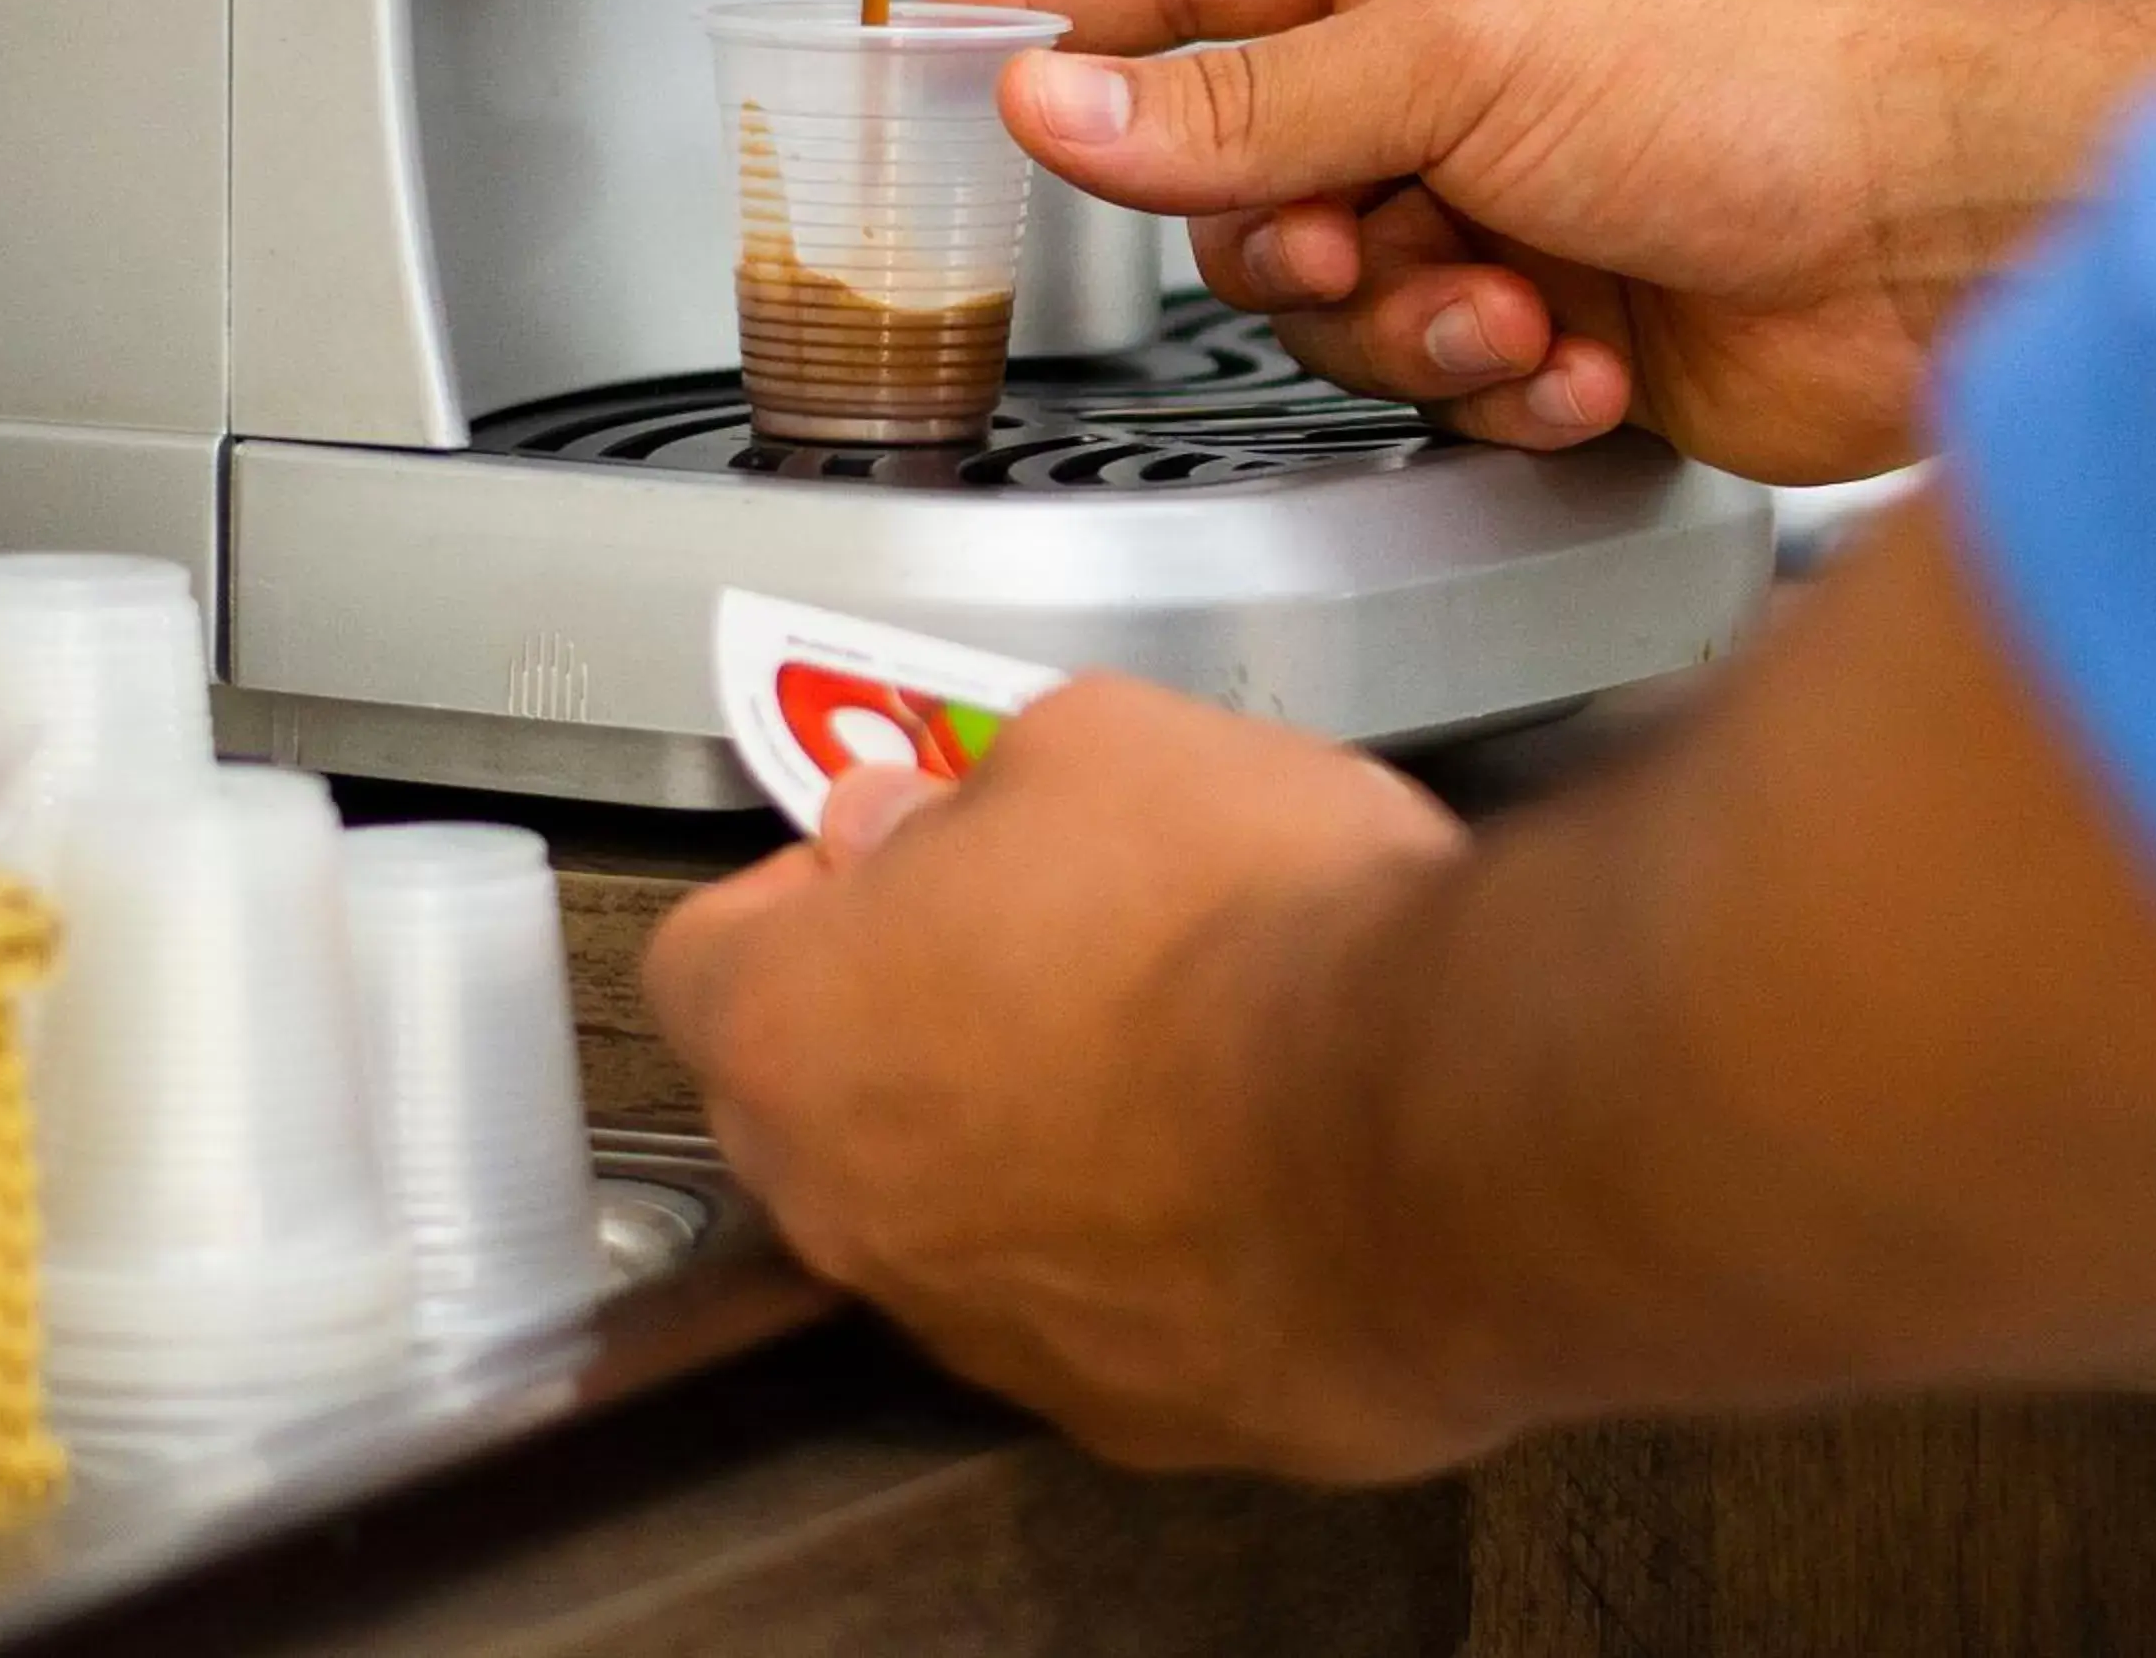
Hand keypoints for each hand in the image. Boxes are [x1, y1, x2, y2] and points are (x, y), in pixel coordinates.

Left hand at [646, 680, 1480, 1478]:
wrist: (1452, 1121)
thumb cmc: (1258, 932)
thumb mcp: (1095, 745)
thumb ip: (970, 789)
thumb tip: (934, 813)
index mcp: (801, 1030)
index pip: (704, 958)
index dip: (797, 888)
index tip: (883, 849)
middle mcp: (864, 1210)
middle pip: (817, 1096)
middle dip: (902, 1006)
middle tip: (1026, 920)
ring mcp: (997, 1330)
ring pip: (957, 1207)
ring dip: (1022, 1124)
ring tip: (1166, 1027)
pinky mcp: (1141, 1410)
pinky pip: (1097, 1299)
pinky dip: (1143, 1230)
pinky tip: (1244, 1143)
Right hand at [948, 0, 2155, 484]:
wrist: (1952, 243)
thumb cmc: (1779, 75)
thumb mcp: (1465, 56)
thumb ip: (1244, 98)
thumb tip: (1068, 98)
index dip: (1070, 1)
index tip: (956, 34)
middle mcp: (1466, 59)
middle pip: (1250, 164)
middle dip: (1299, 225)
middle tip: (1354, 233)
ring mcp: (1510, 192)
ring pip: (1332, 291)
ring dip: (1412, 316)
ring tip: (1510, 297)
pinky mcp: (1554, 314)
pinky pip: (1430, 371)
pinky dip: (1499, 376)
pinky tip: (1587, 347)